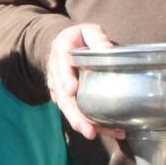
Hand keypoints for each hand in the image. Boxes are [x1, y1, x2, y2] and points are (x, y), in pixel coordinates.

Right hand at [46, 22, 121, 139]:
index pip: (61, 65)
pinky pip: (74, 111)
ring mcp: (59, 87)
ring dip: (79, 122)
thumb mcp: (88, 30)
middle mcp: (56, 72)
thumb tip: (109, 51)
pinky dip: (88, 122)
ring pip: (67, 107)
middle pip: (62, 95)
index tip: (72, 90)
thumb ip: (97, 38)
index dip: (65, 78)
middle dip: (73, 113)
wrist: (64, 45)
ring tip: (92, 134)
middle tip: (85, 127)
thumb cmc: (79, 38)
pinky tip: (104, 131)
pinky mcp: (65, 97)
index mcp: (60, 52)